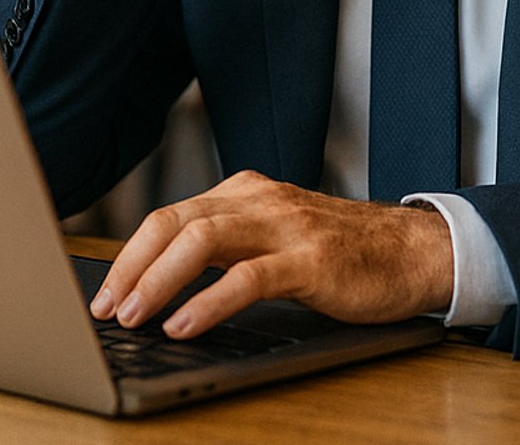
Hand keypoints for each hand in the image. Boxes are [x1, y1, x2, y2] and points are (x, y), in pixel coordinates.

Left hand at [88, 170, 453, 338]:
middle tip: (106, 309)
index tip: (104, 294)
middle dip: (131, 268)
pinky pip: (247, 277)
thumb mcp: (275, 238)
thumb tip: (161, 285)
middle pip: (173, 223)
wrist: (415, 251)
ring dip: (158, 282)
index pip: (169, 217)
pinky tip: (184, 325)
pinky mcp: (310, 260)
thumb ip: (228, 249)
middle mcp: (258, 201)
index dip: (129, 256)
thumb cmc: (343, 253)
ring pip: (202, 242)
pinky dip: (208, 302)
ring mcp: (285, 227)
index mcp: (244, 193)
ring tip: (134, 316)